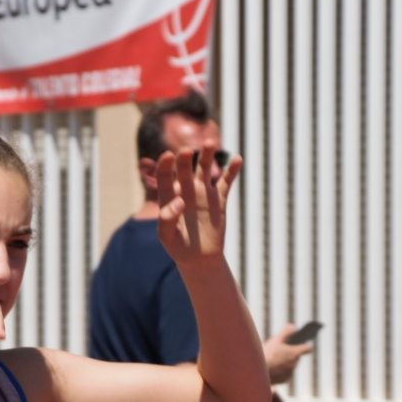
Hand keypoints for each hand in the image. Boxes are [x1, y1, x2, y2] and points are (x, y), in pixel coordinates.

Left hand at [156, 144, 241, 266]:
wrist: (199, 258)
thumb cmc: (177, 247)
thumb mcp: (167, 236)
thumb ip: (167, 218)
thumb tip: (178, 201)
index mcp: (169, 196)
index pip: (164, 176)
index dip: (165, 165)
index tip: (167, 156)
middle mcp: (185, 190)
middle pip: (184, 168)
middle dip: (185, 158)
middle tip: (187, 150)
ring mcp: (203, 193)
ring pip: (205, 169)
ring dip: (207, 156)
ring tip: (209, 143)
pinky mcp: (219, 200)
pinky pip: (226, 183)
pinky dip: (232, 171)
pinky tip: (237, 159)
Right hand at [263, 324, 313, 384]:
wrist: (256, 371)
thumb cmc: (266, 354)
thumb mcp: (275, 340)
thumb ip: (286, 332)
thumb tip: (293, 327)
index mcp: (295, 353)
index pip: (307, 348)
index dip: (304, 345)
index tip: (300, 344)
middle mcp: (295, 364)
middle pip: (297, 356)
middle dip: (290, 353)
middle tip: (279, 351)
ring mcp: (290, 373)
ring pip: (291, 365)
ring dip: (285, 362)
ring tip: (274, 359)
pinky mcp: (285, 379)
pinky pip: (285, 373)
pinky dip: (281, 370)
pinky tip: (272, 367)